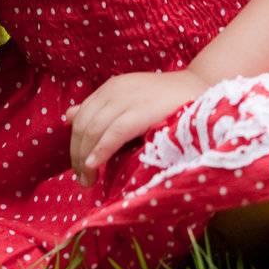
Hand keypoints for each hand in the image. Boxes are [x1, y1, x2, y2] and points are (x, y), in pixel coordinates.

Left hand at [64, 69, 211, 187]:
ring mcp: (129, 99)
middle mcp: (116, 90)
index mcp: (111, 88)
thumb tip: (68, 116)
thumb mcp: (128, 100)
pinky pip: (113, 133)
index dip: (74, 144)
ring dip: (85, 159)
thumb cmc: (165, 100)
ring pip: (93, 130)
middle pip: (83, 125)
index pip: (80, 117)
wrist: (199, 88)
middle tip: (82, 179)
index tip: (79, 167)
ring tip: (88, 180)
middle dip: (76, 155)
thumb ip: (100, 108)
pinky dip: (100, 151)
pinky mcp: (143, 111)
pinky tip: (95, 166)